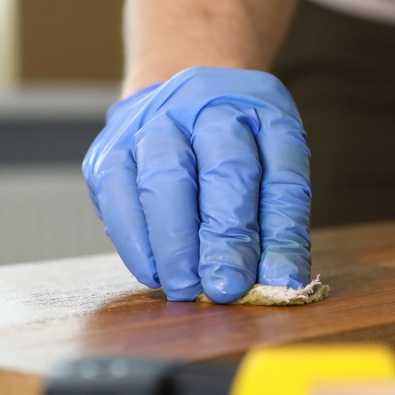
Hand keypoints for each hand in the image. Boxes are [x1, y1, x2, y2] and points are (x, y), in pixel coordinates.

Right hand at [83, 67, 311, 301]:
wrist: (173, 105)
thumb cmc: (232, 150)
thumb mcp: (269, 170)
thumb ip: (276, 223)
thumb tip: (279, 281)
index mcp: (265, 109)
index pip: (281, 171)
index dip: (281, 231)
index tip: (280, 279)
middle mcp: (210, 105)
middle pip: (225, 168)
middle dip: (226, 237)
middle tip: (227, 288)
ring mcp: (156, 120)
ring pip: (166, 175)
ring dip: (176, 241)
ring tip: (186, 286)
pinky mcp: (112, 145)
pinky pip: (118, 190)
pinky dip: (134, 237)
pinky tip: (151, 271)